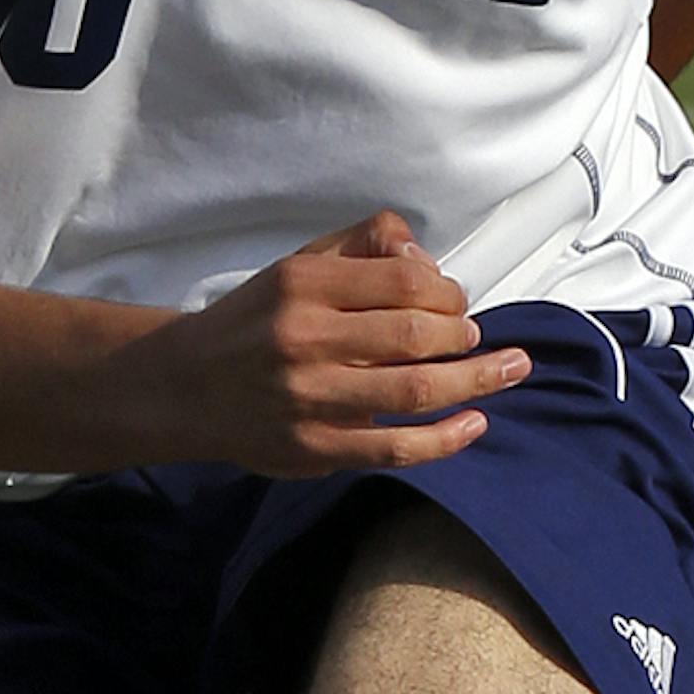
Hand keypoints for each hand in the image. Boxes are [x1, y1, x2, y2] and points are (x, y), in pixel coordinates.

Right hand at [115, 211, 530, 475]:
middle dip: (464, 334)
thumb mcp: (296, 265)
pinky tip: (476, 423)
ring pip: (415, 390)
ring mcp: (309, 398)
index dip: (447, 291)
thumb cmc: (255, 322)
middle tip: (476, 337)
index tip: (455, 302)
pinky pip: (395, 448)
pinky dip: (446, 439)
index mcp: (303, 284)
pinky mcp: (313, 448)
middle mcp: (304, 337)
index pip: (403, 280)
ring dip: (476, 380)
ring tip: (509, 370)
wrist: (184, 387)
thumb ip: (360, 245)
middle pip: (416, 334)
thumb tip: (424, 253)